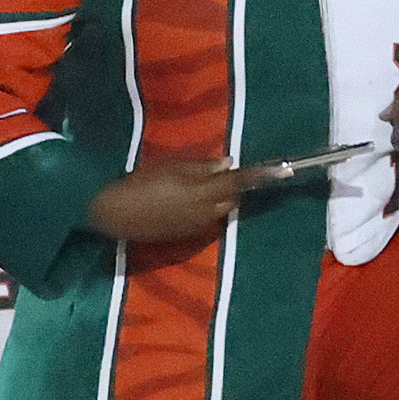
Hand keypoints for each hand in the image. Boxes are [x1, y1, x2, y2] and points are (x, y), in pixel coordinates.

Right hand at [85, 157, 254, 243]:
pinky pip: (206, 220)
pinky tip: (184, 201)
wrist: (116, 214)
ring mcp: (197, 226)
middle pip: (232, 199)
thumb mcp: (171, 167)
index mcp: (204, 192)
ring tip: (197, 186)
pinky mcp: (186, 235)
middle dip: (231, 187)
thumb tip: (228, 164)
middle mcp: (207, 212)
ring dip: (218, 199)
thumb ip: (201, 167)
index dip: (259, 175)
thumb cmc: (141, 183)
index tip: (282, 171)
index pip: (238, 181)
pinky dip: (204, 209)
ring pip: (220, 211)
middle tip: (218, 172)